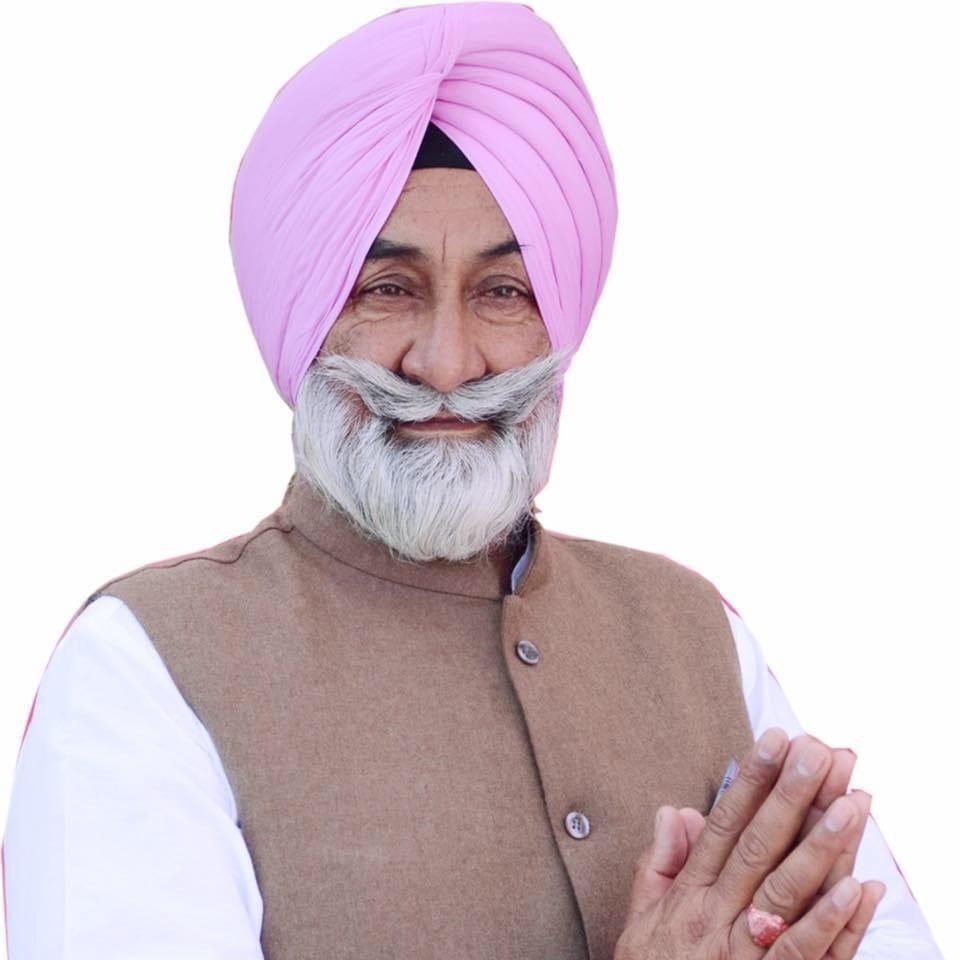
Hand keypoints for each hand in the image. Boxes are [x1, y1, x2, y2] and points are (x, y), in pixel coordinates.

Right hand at [614, 729, 885, 958]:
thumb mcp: (640, 919)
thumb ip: (658, 864)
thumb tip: (675, 811)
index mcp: (689, 895)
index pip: (724, 825)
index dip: (750, 781)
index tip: (774, 741)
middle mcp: (717, 917)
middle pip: (759, 848)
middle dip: (791, 796)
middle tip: (819, 752)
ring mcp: (745, 954)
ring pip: (787, 893)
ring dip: (822, 847)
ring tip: (851, 803)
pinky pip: (804, 955)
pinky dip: (833, 923)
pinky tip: (861, 888)